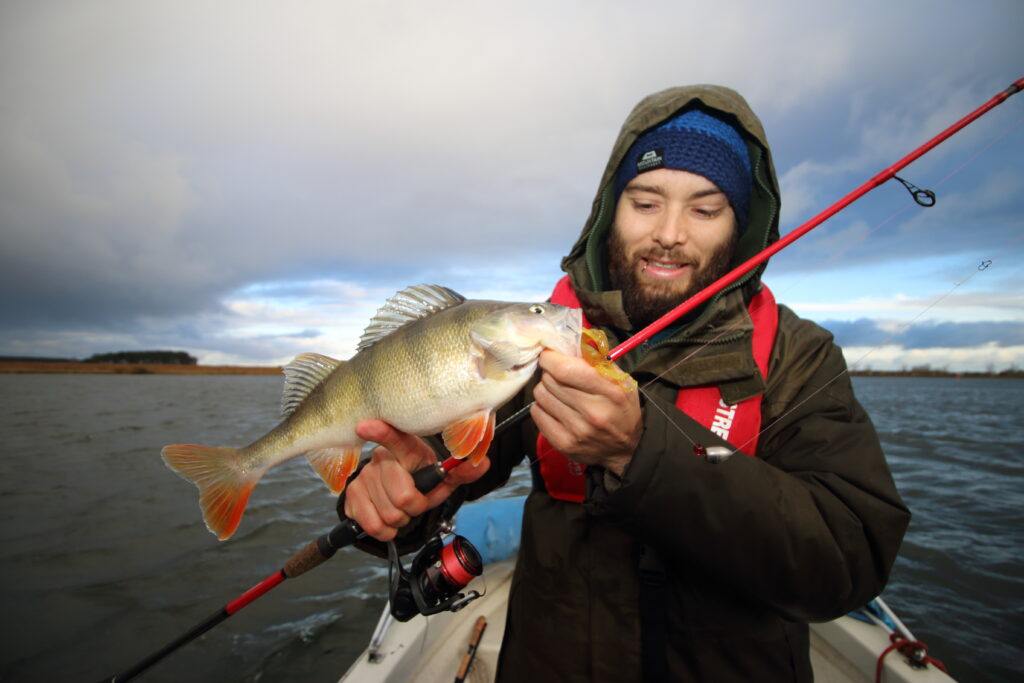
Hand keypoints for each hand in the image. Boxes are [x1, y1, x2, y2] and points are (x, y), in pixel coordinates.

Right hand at [342, 420, 490, 541]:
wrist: (399, 497)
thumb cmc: (422, 481)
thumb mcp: (444, 478)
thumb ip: (463, 472)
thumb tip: (483, 463)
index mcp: (406, 449)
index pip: (393, 438)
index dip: (380, 432)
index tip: (364, 426)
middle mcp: (381, 459)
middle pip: (403, 496)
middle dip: (415, 508)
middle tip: (415, 502)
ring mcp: (364, 477)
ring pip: (389, 514)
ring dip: (400, 519)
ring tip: (400, 508)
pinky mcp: (351, 496)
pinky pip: (372, 524)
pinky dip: (385, 530)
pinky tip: (386, 518)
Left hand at [531, 349, 641, 476]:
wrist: (626, 449)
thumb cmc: (621, 409)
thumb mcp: (621, 380)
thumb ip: (597, 359)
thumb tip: (570, 340)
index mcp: (609, 391)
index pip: (564, 369)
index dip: (550, 358)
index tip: (550, 355)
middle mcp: (593, 412)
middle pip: (549, 380)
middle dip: (550, 373)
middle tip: (559, 375)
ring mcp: (577, 430)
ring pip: (540, 395)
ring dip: (546, 389)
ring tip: (559, 393)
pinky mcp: (563, 444)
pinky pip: (536, 413)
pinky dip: (542, 407)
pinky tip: (556, 408)